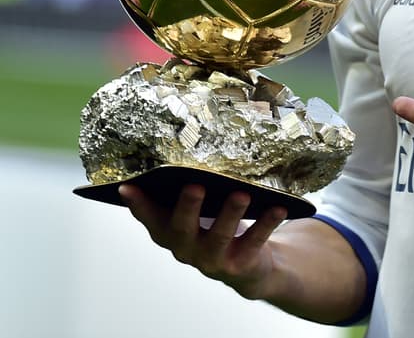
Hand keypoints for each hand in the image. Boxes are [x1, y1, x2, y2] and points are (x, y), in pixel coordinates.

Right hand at [119, 183, 287, 298]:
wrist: (249, 268)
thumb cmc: (217, 229)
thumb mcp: (196, 214)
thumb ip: (184, 193)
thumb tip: (176, 153)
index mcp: (171, 234)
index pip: (150, 219)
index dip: (137, 205)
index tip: (127, 186)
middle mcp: (186, 249)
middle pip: (183, 229)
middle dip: (187, 207)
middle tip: (194, 186)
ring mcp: (212, 259)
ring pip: (219, 236)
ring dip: (230, 214)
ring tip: (241, 194)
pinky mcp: (239, 264)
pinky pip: (254, 241)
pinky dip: (266, 224)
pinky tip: (278, 207)